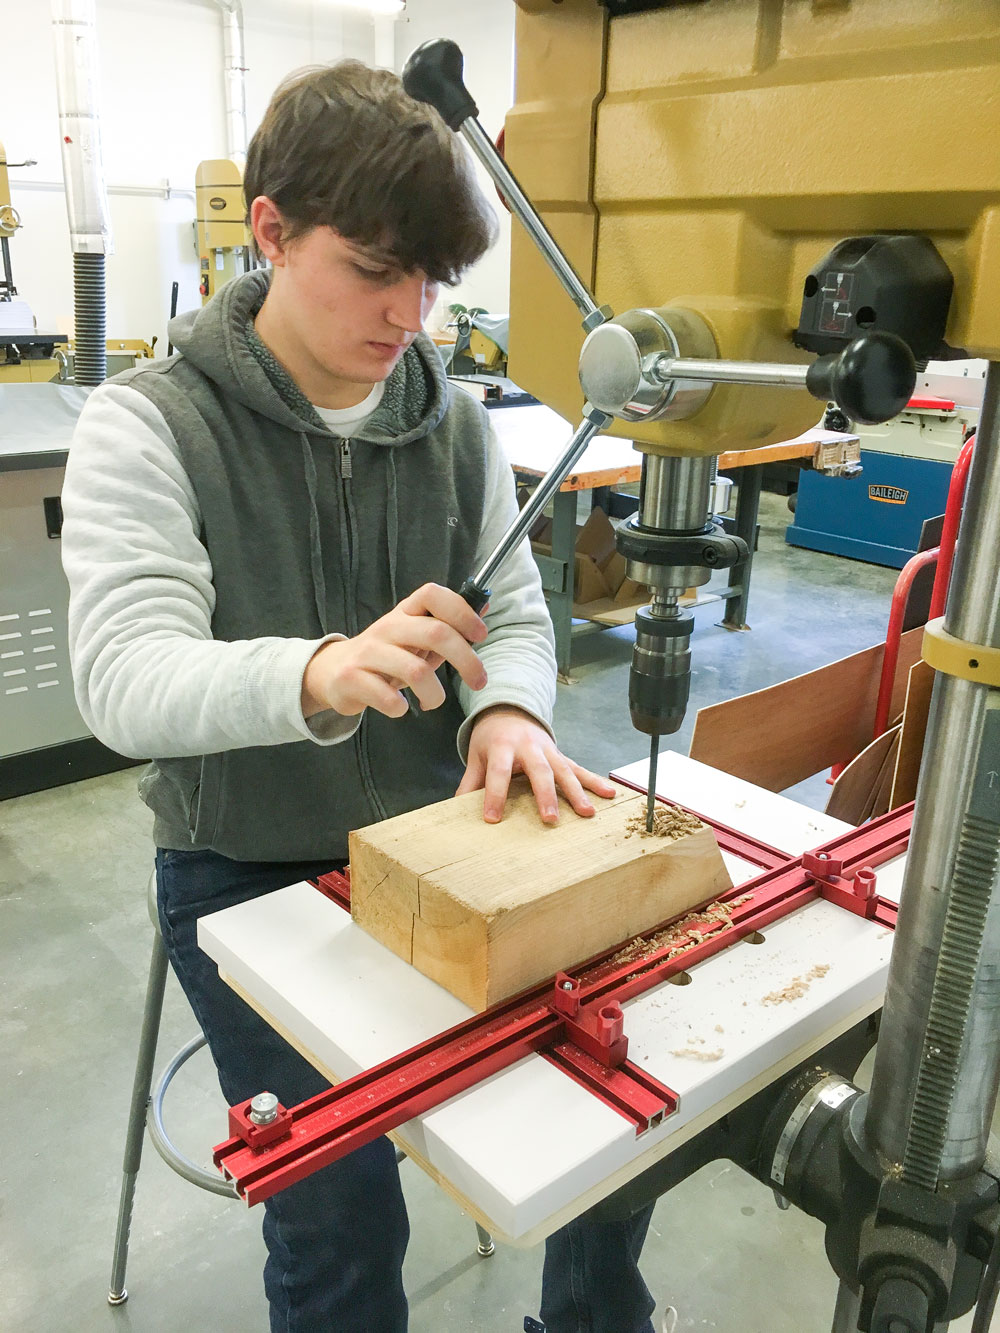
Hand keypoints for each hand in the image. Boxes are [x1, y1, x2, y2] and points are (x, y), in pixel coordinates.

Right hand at [301, 583, 487, 719]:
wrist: (333, 672)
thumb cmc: (386, 655)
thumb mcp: (415, 635)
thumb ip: (447, 624)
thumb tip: (483, 603)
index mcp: (404, 613)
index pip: (432, 595)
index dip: (461, 611)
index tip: (480, 635)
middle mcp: (387, 627)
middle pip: (435, 633)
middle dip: (467, 660)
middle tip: (479, 681)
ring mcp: (367, 652)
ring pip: (415, 670)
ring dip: (435, 694)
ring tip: (433, 702)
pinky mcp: (351, 678)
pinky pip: (387, 698)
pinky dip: (401, 708)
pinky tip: (401, 707)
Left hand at [457, 706, 616, 824]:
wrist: (509, 710)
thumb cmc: (491, 738)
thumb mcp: (477, 756)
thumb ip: (470, 782)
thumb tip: (455, 809)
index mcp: (502, 745)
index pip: (498, 771)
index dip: (495, 794)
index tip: (493, 818)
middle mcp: (528, 746)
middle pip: (539, 770)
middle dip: (546, 794)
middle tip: (550, 818)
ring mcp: (548, 749)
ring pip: (565, 770)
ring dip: (577, 792)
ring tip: (587, 813)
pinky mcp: (561, 754)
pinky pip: (580, 768)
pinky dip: (595, 781)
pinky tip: (610, 793)